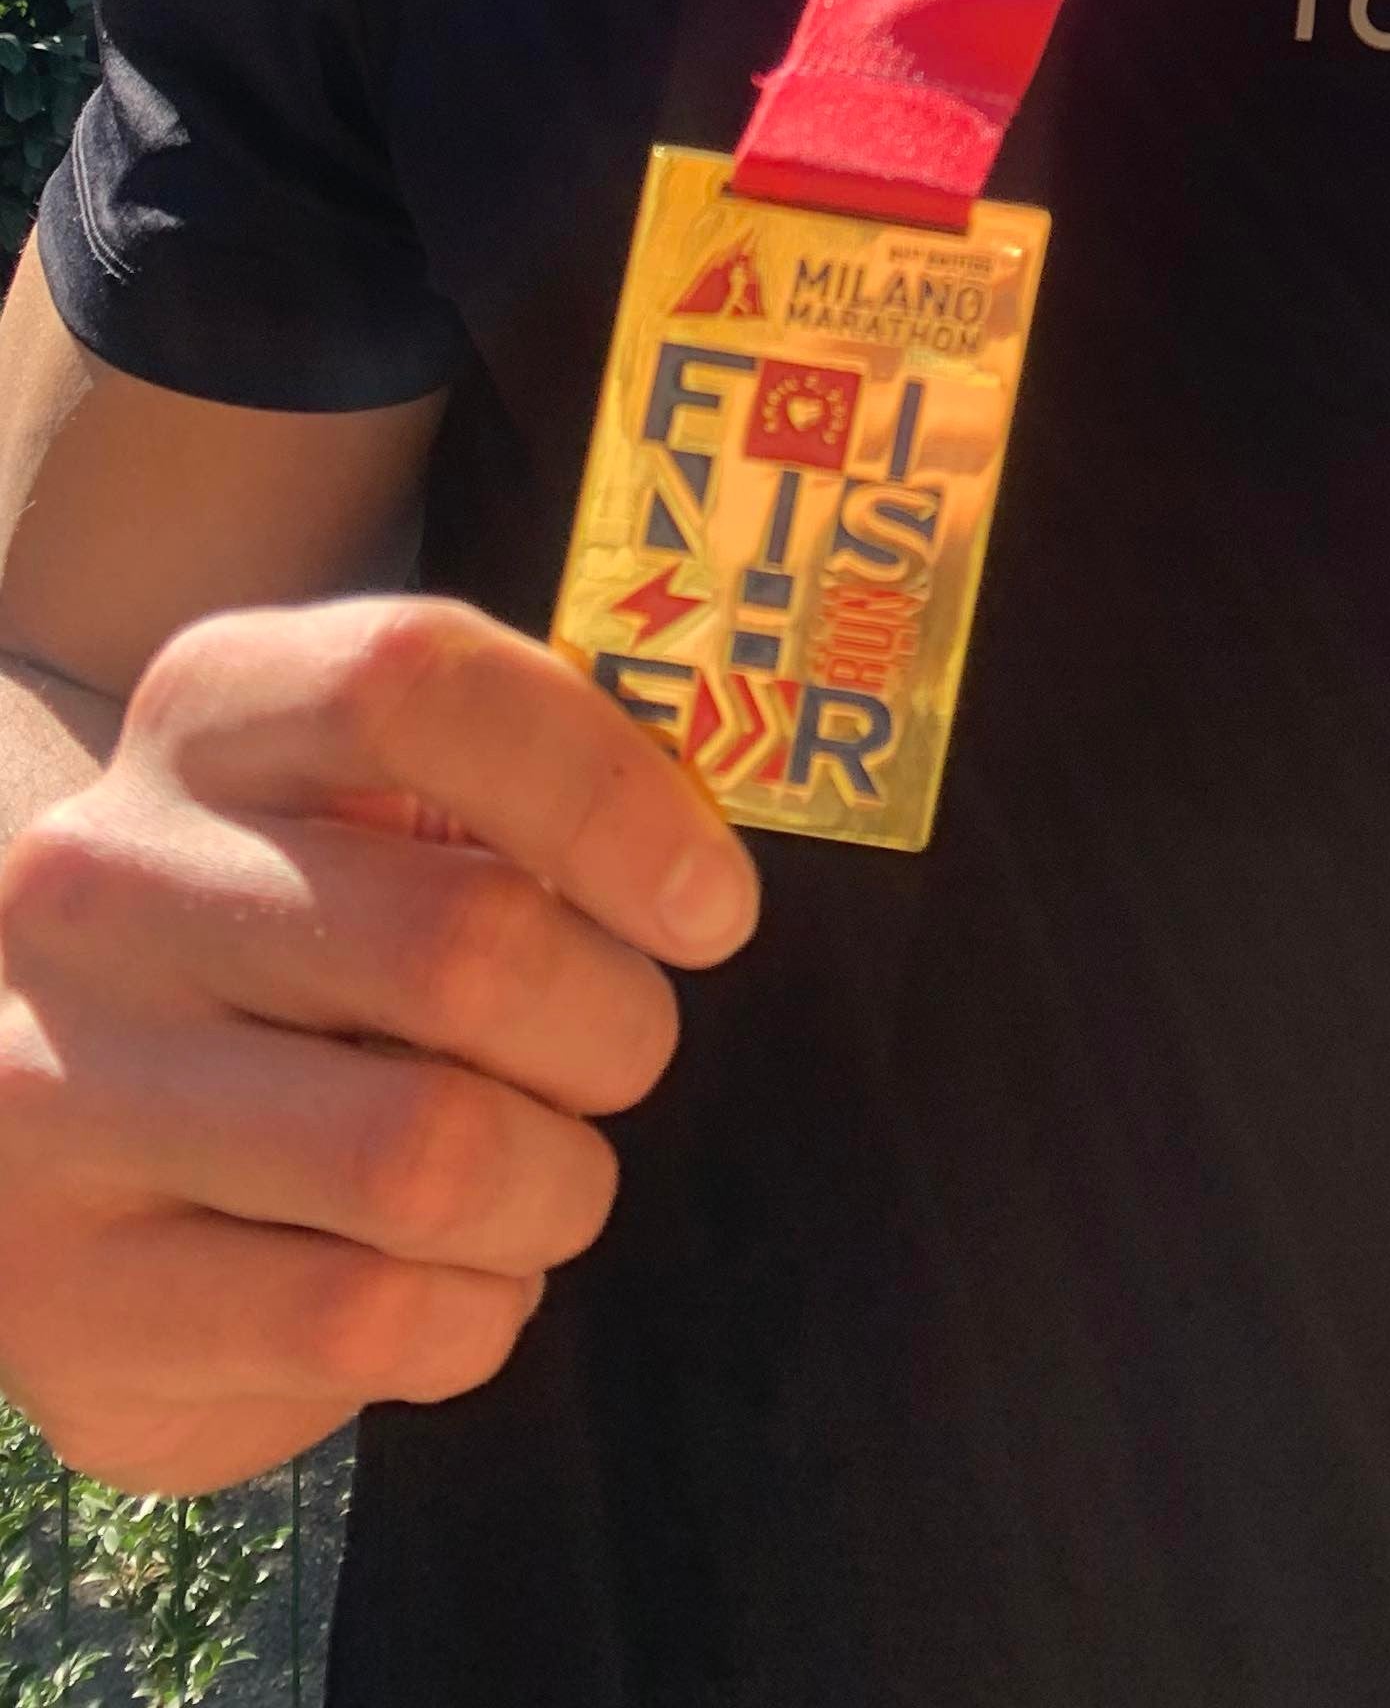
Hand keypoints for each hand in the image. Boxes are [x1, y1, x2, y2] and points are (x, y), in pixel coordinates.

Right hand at [0, 594, 758, 1490]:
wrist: (52, 1126)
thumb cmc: (298, 950)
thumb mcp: (382, 817)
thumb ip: (527, 797)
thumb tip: (696, 874)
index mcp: (209, 716)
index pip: (417, 686)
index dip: (606, 792)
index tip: (710, 904)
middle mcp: (101, 883)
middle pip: (466, 944)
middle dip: (609, 1031)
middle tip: (606, 1059)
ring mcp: (56, 1091)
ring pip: (430, 1156)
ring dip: (550, 1189)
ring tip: (532, 1181)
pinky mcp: (66, 1296)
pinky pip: (365, 1318)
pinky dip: (469, 1317)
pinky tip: (443, 1285)